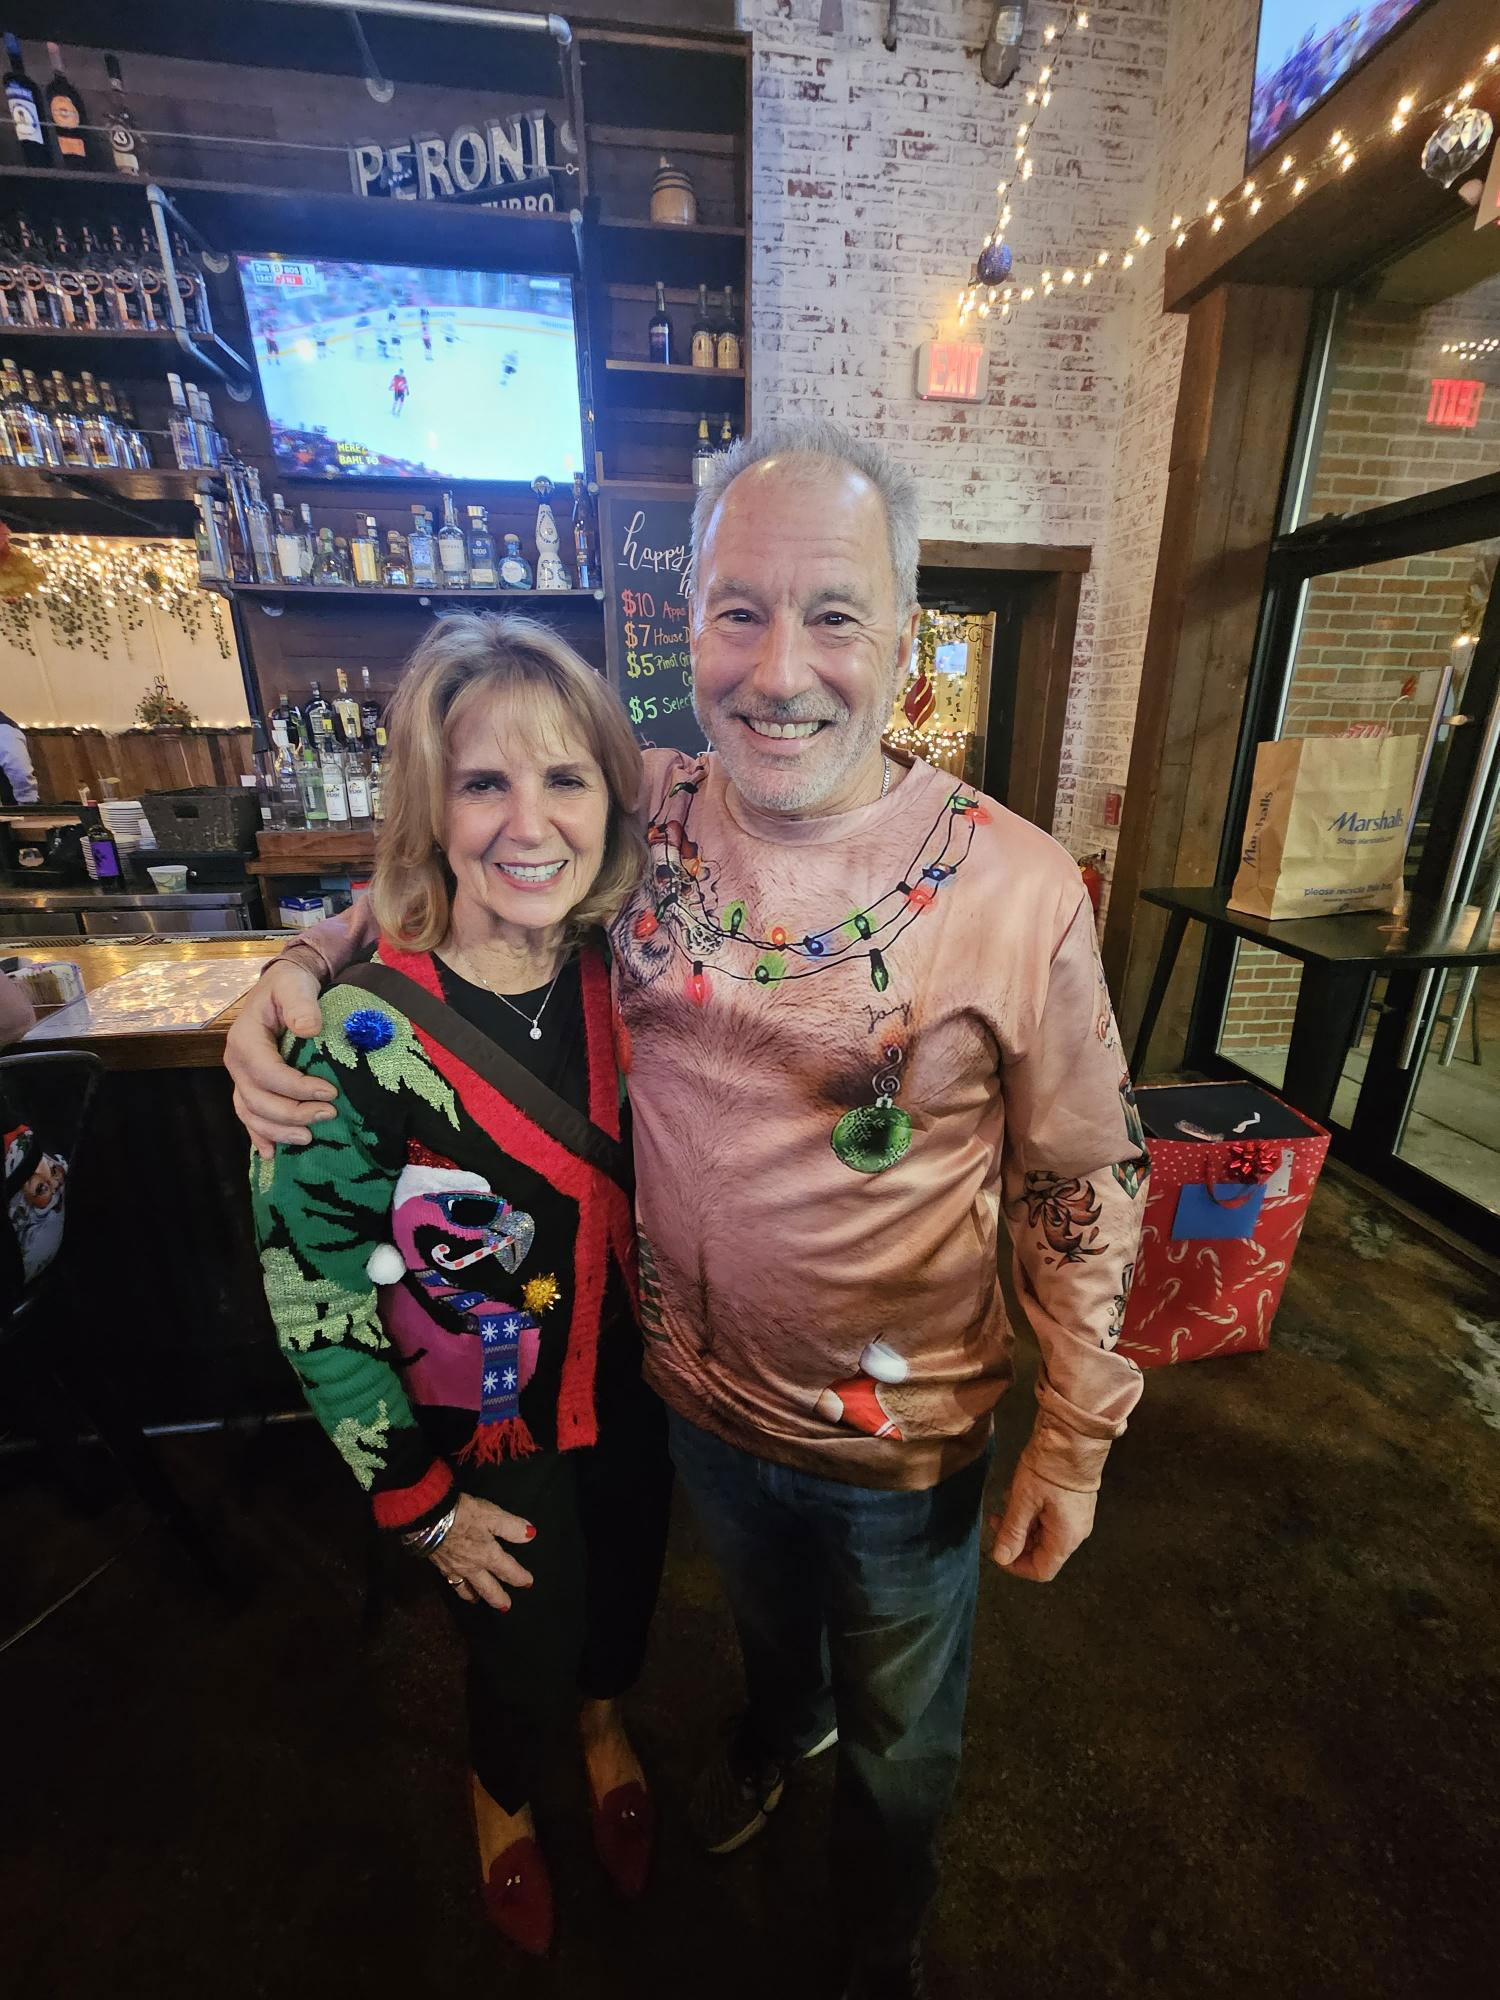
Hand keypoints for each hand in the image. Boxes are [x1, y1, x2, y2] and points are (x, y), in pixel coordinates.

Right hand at [226, 958, 335, 1156]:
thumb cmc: (289, 986)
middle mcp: (237, 1062)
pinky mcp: (250, 1086)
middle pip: (258, 1100)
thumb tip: (309, 1029)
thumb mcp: (295, 986)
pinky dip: (260, 1136)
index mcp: (244, 1039)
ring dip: (279, 1130)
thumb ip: (300, 1005)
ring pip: (252, 1114)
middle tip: (329, 1115)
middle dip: (293, 1113)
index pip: (267, 1072)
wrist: (282, 987)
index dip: (296, 1088)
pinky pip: (249, 1116)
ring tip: (309, 1139)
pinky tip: (273, 1154)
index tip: (330, 1093)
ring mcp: (241, 1077)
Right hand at [432, 1493, 536, 1610]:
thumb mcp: (492, 1514)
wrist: (428, 1517)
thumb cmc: (462, 1514)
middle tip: (505, 1607)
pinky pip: (450, 1582)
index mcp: (488, 1555)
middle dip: (498, 1598)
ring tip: (477, 1600)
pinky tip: (455, 1583)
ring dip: (474, 1596)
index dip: (520, 1577)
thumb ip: (511, 1527)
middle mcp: (472, 1567)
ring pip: (466, 1588)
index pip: (508, 1570)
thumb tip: (530, 1536)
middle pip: (487, 1587)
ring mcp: (454, 1568)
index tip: (528, 1583)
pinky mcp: (438, 1564)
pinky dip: (456, 1587)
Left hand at [987, 1459, 1095, 1582]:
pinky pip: (1051, 1518)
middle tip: (995, 1519)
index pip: (1042, 1570)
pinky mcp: (1075, 1503)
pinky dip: (1033, 1512)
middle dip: (1015, 1539)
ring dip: (1022, 1523)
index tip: (997, 1548)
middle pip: (1042, 1552)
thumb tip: (1001, 1558)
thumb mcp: (1023, 1500)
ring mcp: (1078, 1518)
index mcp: (1066, 1538)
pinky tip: (1020, 1493)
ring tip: (1006, 1500)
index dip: (1016, 1566)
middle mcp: (1076, 1533)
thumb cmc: (1048, 1469)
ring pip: (1044, 1533)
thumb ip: (1012, 1532)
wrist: (1074, 1436)